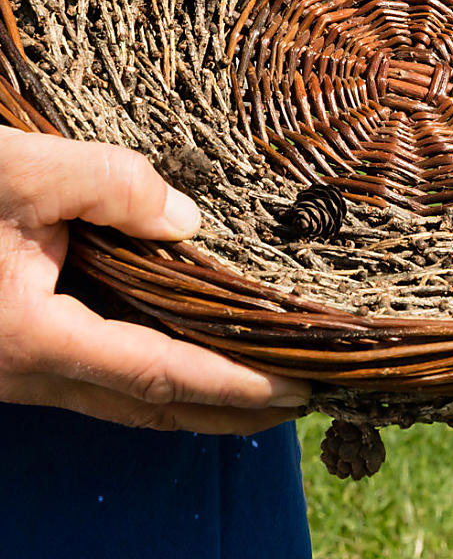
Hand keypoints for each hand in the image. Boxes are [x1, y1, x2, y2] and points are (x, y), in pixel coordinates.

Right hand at [0, 126, 308, 433]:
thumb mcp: (21, 169)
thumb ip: (111, 184)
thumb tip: (187, 222)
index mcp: (32, 338)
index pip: (160, 374)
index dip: (235, 385)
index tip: (298, 387)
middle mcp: (23, 373)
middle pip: (147, 407)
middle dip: (227, 409)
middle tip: (298, 399)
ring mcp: (11, 371)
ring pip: (116, 397)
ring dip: (189, 394)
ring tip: (252, 377)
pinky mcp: (7, 350)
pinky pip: (90, 372)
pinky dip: (145, 367)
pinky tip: (171, 343)